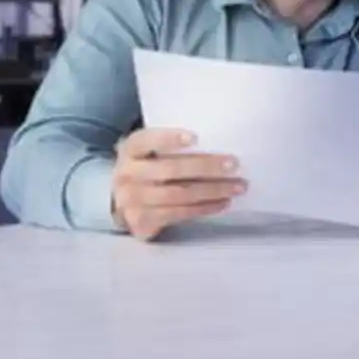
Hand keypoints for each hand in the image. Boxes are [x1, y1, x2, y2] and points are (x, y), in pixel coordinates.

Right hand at [110, 127, 245, 240]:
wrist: (122, 200)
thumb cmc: (148, 168)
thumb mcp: (150, 152)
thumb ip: (172, 146)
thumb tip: (220, 141)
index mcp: (130, 149)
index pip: (148, 140)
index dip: (170, 139)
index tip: (196, 137)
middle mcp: (127, 174)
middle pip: (170, 170)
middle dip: (205, 166)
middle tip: (233, 164)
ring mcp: (132, 200)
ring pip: (177, 195)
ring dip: (212, 191)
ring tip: (237, 186)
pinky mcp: (142, 221)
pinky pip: (178, 214)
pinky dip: (204, 208)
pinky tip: (223, 202)